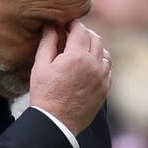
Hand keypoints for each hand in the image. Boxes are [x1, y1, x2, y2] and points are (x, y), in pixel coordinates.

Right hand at [30, 21, 110, 135]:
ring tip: (80, 53)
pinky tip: (87, 68)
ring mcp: (102, 77)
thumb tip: (51, 26)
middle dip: (83, 34)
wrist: (56, 123)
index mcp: (77, 56)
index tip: (65, 25)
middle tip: (71, 37)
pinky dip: (99, 64)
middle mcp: (94, 64)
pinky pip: (107, 69)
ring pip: (104, 53)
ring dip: (94, 48)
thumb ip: (47, 43)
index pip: (80, 29)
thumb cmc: (45, 94)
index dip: (72, 24)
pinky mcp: (105, 88)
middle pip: (95, 38)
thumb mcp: (40, 66)